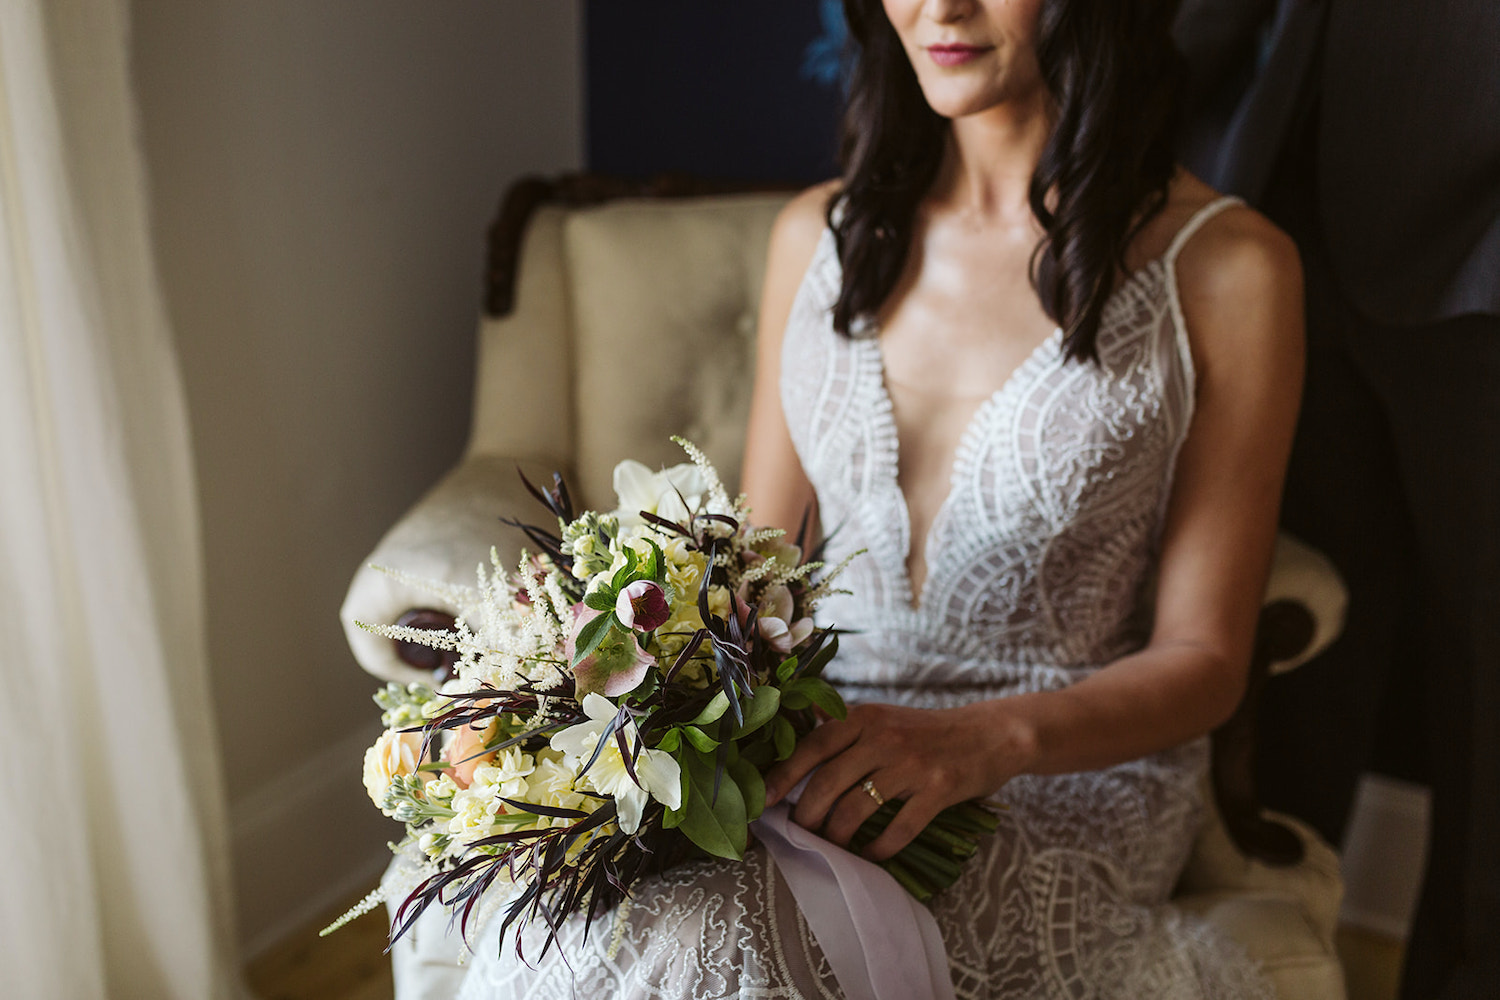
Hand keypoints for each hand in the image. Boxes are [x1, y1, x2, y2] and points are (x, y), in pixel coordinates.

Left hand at [763, 700, 1035, 859]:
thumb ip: (844, 728)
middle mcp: (884, 737)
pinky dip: (879, 849)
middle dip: (807, 815)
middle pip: (828, 783)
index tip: (764, 801)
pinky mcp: (937, 791)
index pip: (813, 746)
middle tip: (799, 833)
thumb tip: (799, 735)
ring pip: (857, 809)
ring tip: (831, 846)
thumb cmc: (927, 730)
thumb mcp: (884, 717)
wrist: (990, 734)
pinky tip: (871, 856)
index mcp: (865, 717)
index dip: (784, 775)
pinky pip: (898, 829)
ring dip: (837, 836)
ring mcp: (912, 765)